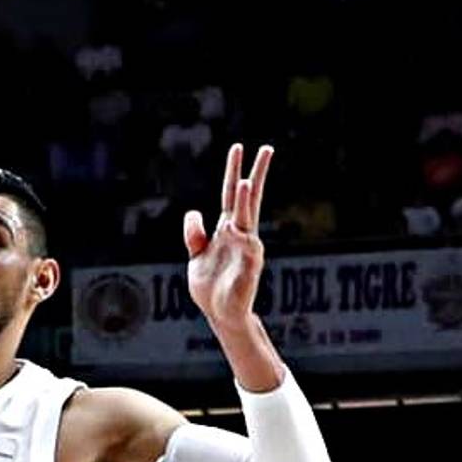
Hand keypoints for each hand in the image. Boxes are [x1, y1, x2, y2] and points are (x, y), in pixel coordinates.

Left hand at [183, 143, 273, 330]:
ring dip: (244, 202)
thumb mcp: (196, 255)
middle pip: (248, 199)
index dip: (233, 171)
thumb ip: (195, 234)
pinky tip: (240, 231)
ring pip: (246, 220)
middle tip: (266, 148)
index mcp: (227, 229)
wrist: (220, 314)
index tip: (238, 147)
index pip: (231, 194)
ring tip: (244, 182)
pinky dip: (244, 241)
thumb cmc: (211, 285)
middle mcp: (240, 235)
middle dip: (255, 174)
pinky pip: (247, 252)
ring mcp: (246, 251)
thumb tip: (195, 211)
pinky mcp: (248, 270)